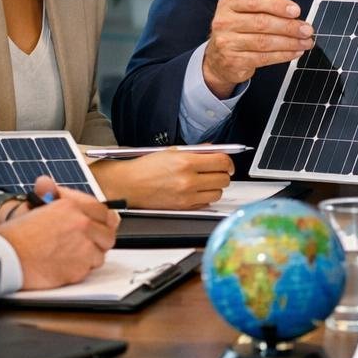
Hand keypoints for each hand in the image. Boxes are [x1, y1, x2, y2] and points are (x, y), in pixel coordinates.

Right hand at [0, 177, 118, 289]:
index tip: (98, 223)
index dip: (101, 219)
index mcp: (72, 206)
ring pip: (100, 253)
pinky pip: (88, 269)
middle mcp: (82, 224)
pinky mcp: (79, 269)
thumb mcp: (32, 206)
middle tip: (87, 242)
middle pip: (107, 233)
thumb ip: (49, 195)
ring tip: (69, 254)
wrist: (4, 258)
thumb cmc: (15, 235)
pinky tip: (63, 265)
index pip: (103, 211)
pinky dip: (79, 269)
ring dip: (89, 255)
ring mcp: (83, 247)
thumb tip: (46, 182)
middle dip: (98, 239)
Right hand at [91, 150, 234, 209]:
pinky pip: (206, 203)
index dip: (228, 162)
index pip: (221, 162)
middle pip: (223, 179)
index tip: (227, 163)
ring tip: (206, 181)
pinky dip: (205, 197)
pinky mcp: (184, 207)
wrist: (128, 185)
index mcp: (186, 162)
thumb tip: (215, 150)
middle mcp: (188, 180)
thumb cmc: (146, 167)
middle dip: (223, 174)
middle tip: (216, 171)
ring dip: (215, 187)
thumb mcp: (172, 151)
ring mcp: (187, 196)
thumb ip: (197, 151)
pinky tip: (197, 190)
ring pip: (218, 193)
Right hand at [201, 0, 312, 97]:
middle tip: (307, 29)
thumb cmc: (240, 26)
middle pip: (262, 23)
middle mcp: (223, 22)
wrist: (219, 59)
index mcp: (228, 3)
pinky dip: (283, 55)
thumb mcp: (249, 4)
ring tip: (306, 41)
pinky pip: (264, 58)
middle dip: (289, 26)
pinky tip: (295, 51)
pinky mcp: (234, 61)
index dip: (277, 5)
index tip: (297, 10)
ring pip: (265, 42)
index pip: (254, 0)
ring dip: (290, 42)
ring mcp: (227, 43)